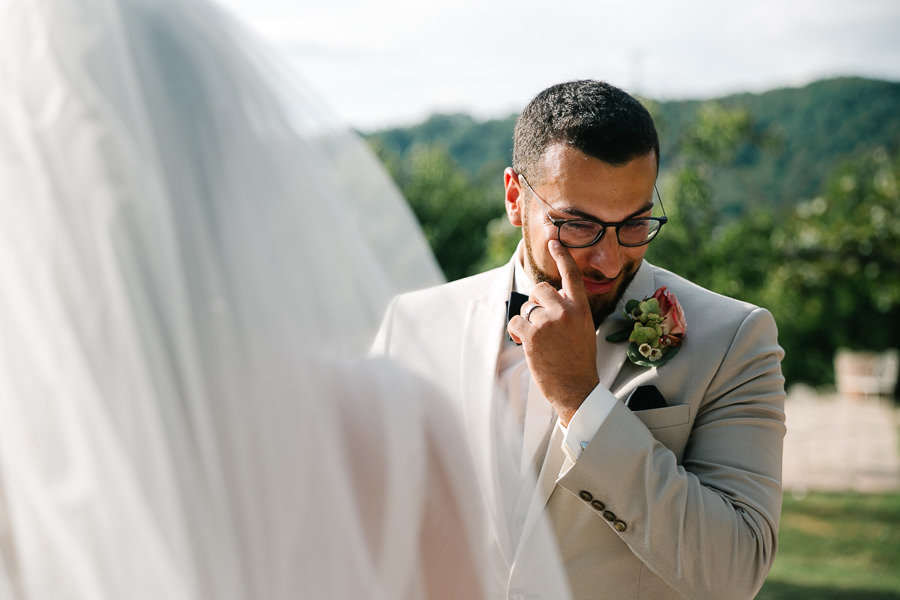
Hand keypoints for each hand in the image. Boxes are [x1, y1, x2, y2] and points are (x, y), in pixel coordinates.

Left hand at [507, 241, 598, 425]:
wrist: (576, 387)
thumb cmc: (579, 361)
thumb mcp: (583, 329)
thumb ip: (569, 310)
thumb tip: (549, 299)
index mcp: (581, 308)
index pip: (571, 275)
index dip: (562, 256)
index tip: (554, 241)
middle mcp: (565, 311)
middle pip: (540, 289)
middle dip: (535, 303)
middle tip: (541, 323)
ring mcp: (548, 322)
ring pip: (526, 307)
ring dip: (526, 321)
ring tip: (538, 340)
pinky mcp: (531, 335)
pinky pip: (515, 323)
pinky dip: (516, 333)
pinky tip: (525, 344)